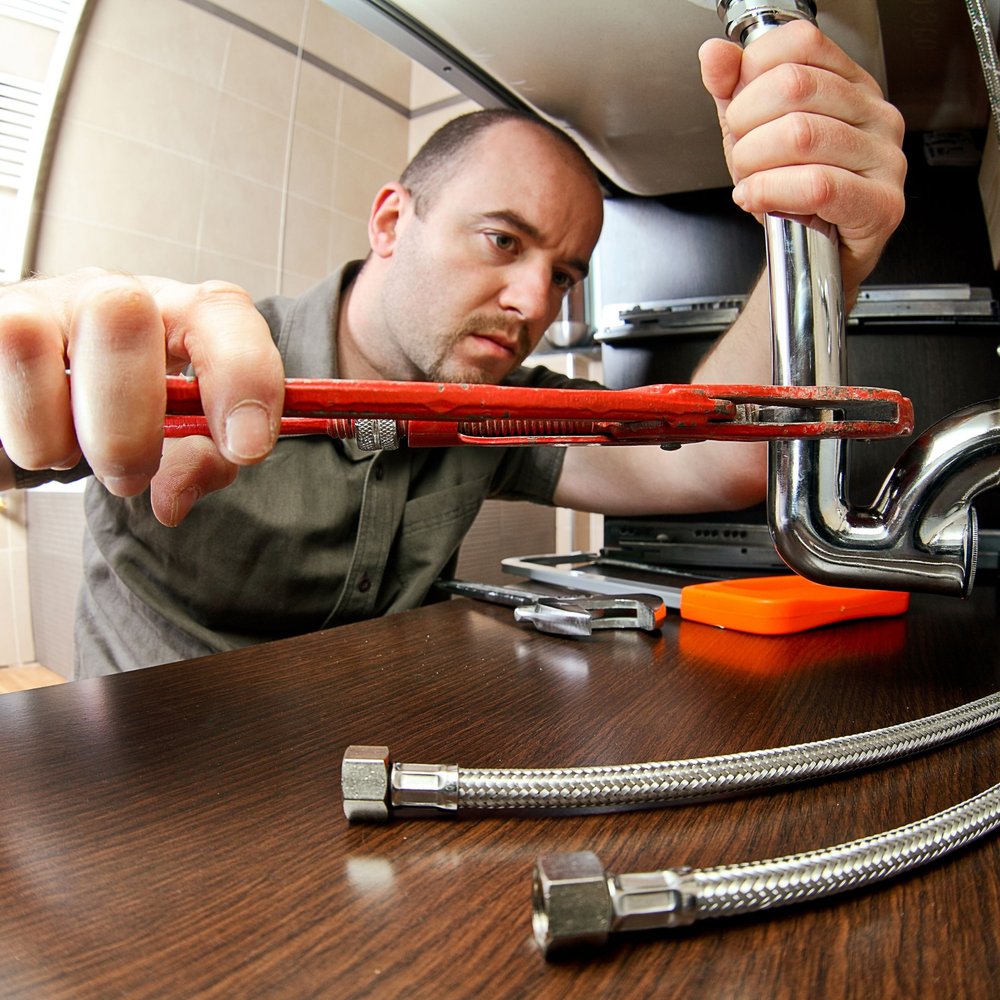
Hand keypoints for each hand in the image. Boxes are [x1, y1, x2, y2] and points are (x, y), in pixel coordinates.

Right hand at [0, 269, 284, 524]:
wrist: (61, 393)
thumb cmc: (138, 413)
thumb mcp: (188, 441)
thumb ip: (200, 463)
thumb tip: (170, 500)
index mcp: (180, 314)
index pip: (222, 315)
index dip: (242, 378)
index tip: (245, 449)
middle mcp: (108, 295)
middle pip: (118, 313)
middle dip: (127, 423)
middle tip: (129, 476)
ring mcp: (35, 305)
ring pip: (24, 337)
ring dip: (48, 432)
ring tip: (64, 454)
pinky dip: (9, 439)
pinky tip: (25, 442)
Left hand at [699, 19, 905, 296]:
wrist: (810, 262)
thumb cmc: (790, 197)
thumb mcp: (752, 135)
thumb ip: (733, 91)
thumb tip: (715, 55)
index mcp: (850, 85)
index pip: (799, 43)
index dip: (752, 75)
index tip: (740, 110)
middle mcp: (875, 114)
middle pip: (794, 86)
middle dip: (746, 125)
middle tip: (742, 154)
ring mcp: (885, 158)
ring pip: (801, 135)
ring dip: (754, 164)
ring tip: (751, 182)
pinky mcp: (881, 204)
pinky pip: (817, 185)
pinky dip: (772, 192)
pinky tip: (757, 199)